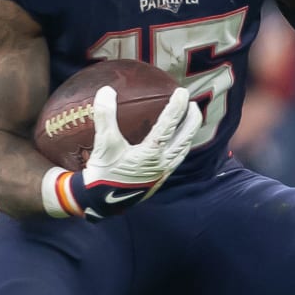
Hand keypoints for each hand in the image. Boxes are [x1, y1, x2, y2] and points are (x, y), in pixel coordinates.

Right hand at [51, 85, 202, 218]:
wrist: (101, 203)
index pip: (169, 126)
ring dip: (189, 133)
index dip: (177, 107)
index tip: (182, 92)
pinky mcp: (159, 180)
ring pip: (183, 150)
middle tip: (193, 104)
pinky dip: (181, 146)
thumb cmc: (103, 173)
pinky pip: (176, 159)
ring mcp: (162, 173)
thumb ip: (105, 116)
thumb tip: (107, 90)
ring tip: (189, 121)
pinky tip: (175, 143)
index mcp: (151, 154)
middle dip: (192, 120)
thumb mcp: (103, 144)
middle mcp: (162, 164)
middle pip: (185, 138)